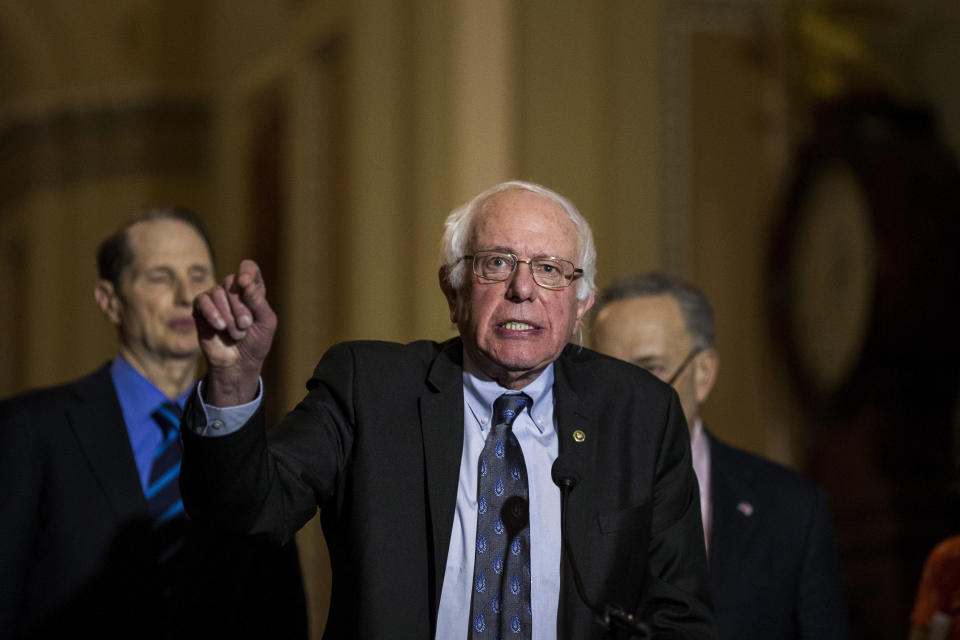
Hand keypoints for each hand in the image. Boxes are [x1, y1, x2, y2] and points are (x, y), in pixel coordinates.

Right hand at [193, 259, 276, 405]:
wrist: (238, 364)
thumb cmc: (256, 343)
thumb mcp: (266, 322)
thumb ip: (257, 300)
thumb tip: (242, 279)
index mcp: (252, 291)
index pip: (249, 268)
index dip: (246, 271)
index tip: (245, 283)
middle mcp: (233, 291)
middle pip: (232, 282)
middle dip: (240, 306)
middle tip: (245, 326)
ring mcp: (216, 299)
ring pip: (218, 292)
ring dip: (228, 315)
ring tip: (236, 333)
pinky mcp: (200, 309)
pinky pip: (202, 300)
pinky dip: (212, 313)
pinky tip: (219, 326)